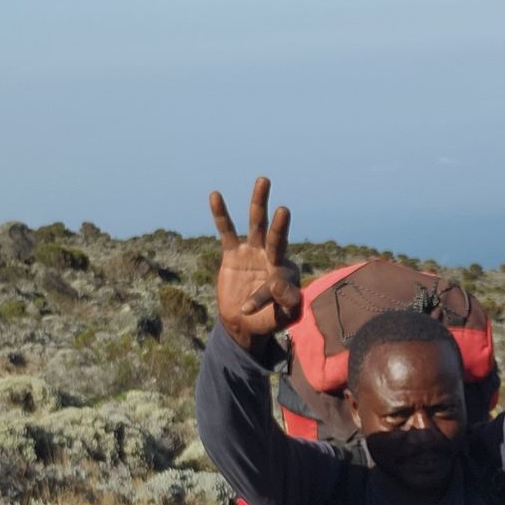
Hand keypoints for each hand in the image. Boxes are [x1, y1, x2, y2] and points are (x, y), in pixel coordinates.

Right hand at [209, 177, 302, 349]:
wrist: (246, 323)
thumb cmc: (270, 319)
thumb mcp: (284, 316)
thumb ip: (288, 302)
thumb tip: (279, 285)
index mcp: (286, 271)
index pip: (279, 275)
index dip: (267, 292)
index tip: (251, 308)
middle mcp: (271, 256)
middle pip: (276, 235)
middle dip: (280, 223)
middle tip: (284, 209)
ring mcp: (252, 251)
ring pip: (256, 224)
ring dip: (259, 203)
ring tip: (264, 180)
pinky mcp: (232, 253)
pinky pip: (226, 231)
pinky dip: (221, 214)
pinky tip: (215, 196)